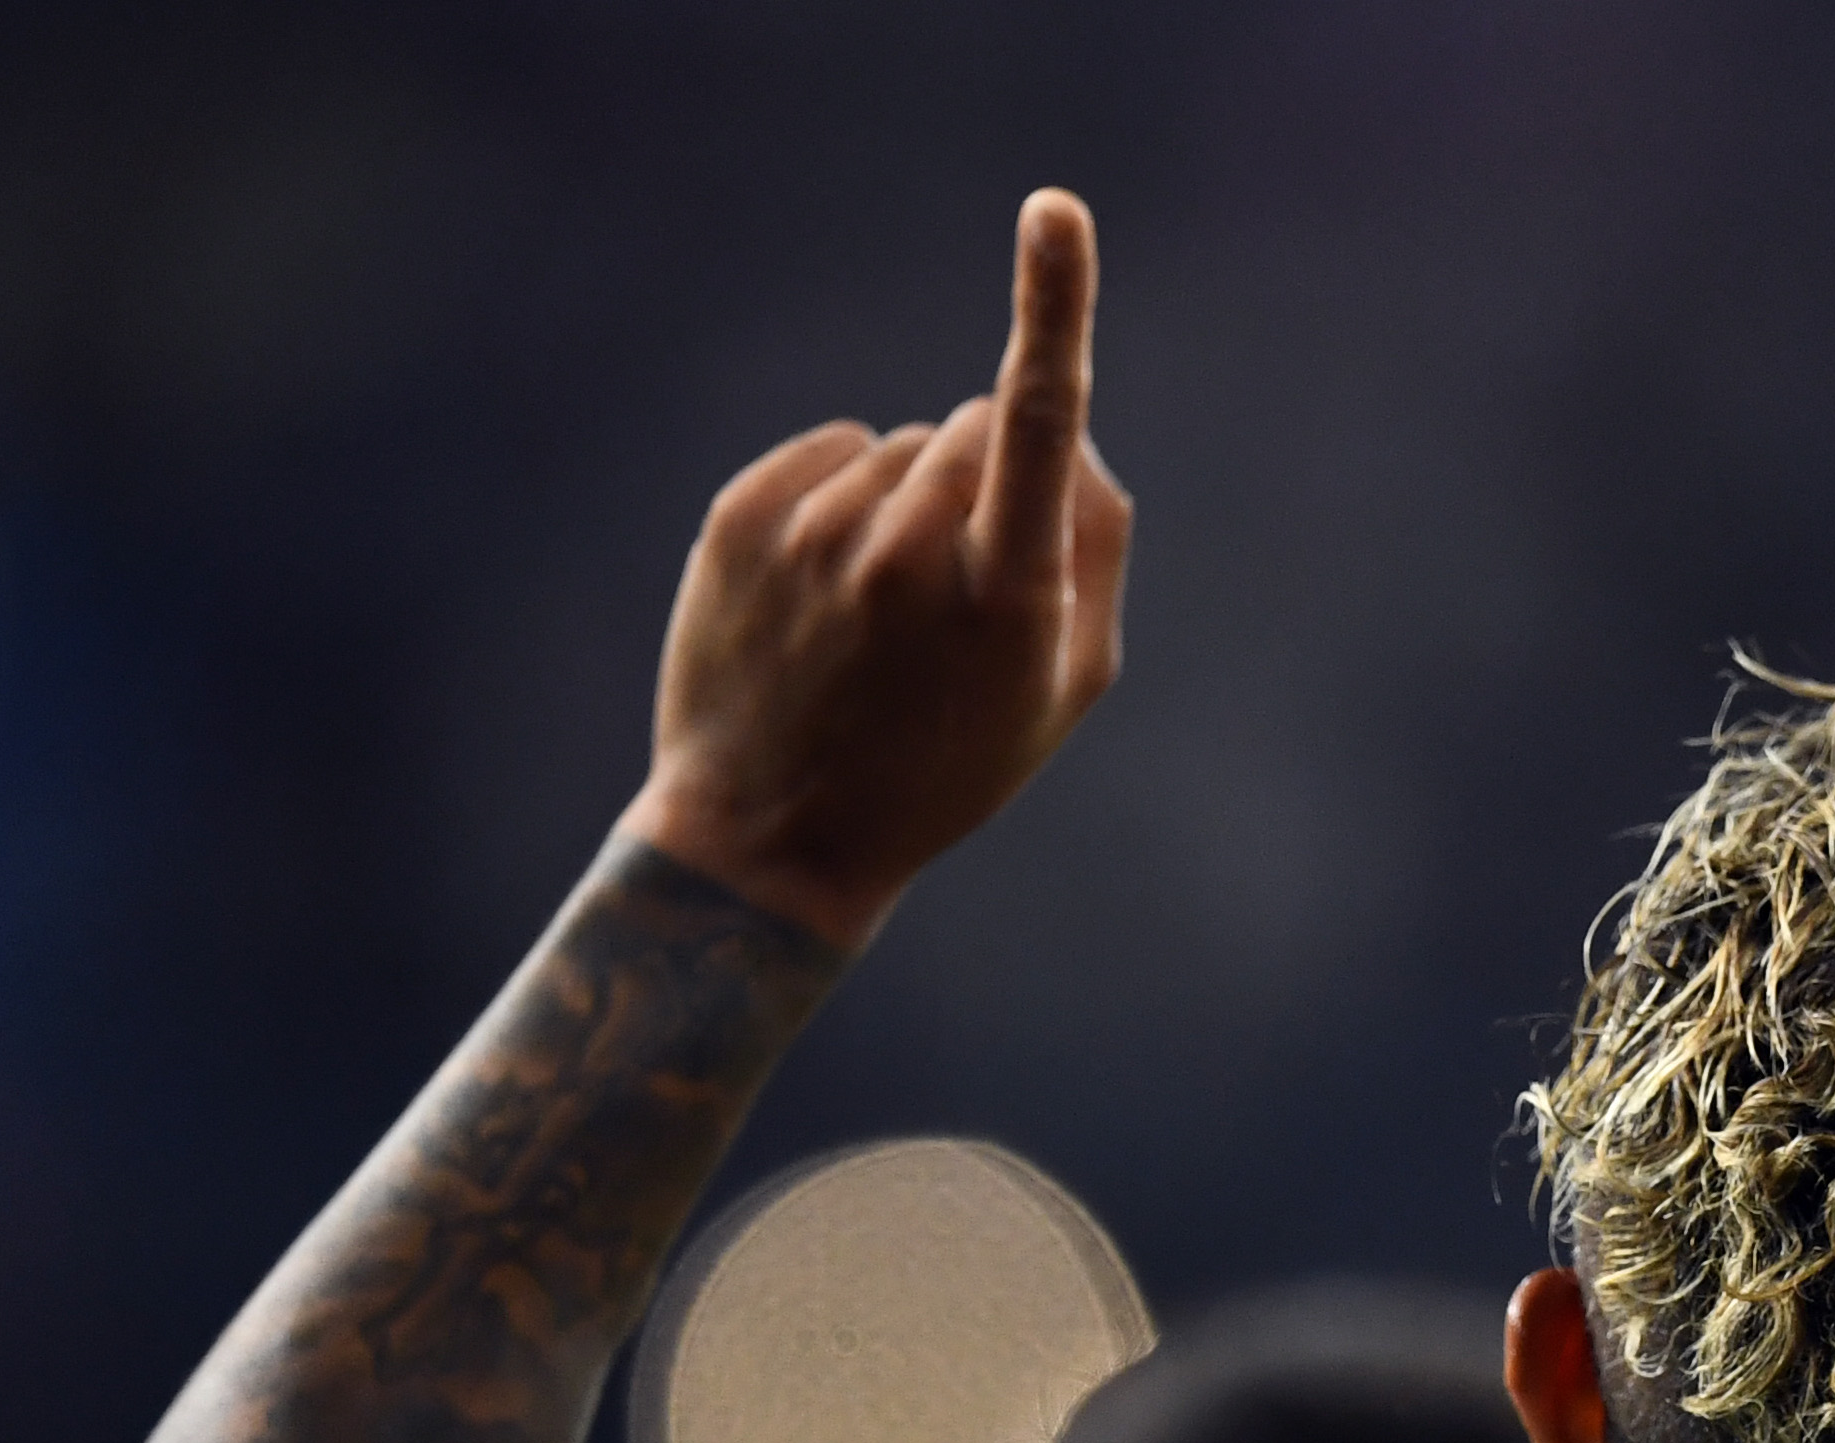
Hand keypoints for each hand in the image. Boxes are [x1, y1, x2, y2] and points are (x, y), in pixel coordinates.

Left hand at [623, 189, 1134, 946]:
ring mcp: (813, 534)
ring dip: (910, 507)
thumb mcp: (1065, 687)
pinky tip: (829, 595)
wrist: (777, 839)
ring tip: (880, 620)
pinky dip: (844, 503)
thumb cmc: (951, 765)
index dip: (1054, 308)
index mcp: (1003, 600)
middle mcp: (904, 555)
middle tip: (963, 598)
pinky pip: (830, 454)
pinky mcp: (740, 519)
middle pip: (975, 428)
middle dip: (988, 482)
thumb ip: (1094, 546)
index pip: (1034, 422)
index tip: (1055, 212)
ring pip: (902, 451)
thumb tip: (1066, 435)